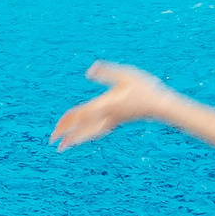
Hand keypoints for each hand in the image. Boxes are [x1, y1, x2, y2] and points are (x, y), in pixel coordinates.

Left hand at [51, 62, 175, 150]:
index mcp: (104, 105)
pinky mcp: (118, 120)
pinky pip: (99, 130)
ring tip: (66, 145)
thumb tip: (89, 70)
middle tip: (53, 143)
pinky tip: (87, 136)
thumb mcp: (125, 75)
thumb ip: (106, 72)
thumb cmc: (144, 88)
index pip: (79, 116)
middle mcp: (106, 116)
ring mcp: (112, 120)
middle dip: (67, 135)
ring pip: (90, 133)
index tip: (54, 134)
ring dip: (77, 139)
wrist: (161, 106)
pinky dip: (89, 135)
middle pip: (82, 128)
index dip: (65, 124)